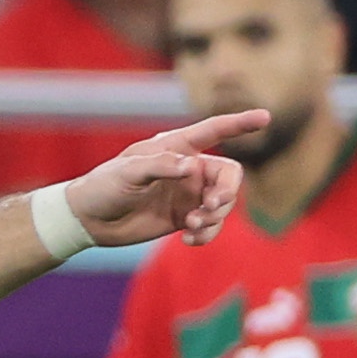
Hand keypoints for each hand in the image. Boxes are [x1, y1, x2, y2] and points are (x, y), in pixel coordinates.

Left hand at [68, 112, 263, 247]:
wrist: (91, 220)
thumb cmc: (105, 185)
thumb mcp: (128, 171)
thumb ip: (161, 166)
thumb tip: (192, 168)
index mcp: (176, 147)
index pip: (215, 131)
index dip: (240, 124)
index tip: (265, 118)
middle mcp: (188, 169)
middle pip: (230, 176)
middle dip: (228, 193)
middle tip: (211, 207)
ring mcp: (188, 195)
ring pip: (224, 204)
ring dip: (215, 218)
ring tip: (191, 227)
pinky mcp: (183, 219)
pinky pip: (209, 227)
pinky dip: (206, 234)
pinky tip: (189, 240)